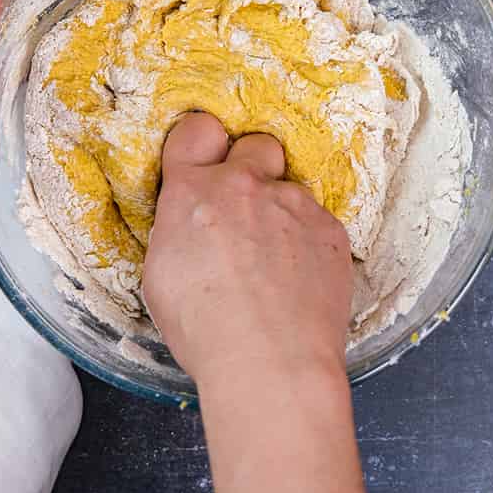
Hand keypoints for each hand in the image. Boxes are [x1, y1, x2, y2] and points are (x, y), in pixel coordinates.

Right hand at [143, 112, 351, 383]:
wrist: (270, 363)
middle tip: (247, 209)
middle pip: (256, 144)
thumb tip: (193, 227)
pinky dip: (310, 247)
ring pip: (291, 192)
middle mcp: (244, 185)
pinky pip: (318, 225)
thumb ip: (180, 229)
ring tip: (278, 267)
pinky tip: (302, 284)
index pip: (196, 130)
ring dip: (283, 216)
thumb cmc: (204, 329)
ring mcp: (293, 204)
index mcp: (192, 190)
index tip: (206, 162)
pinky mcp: (331, 231)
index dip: (202, 143)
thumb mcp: (161, 273)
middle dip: (253, 167)